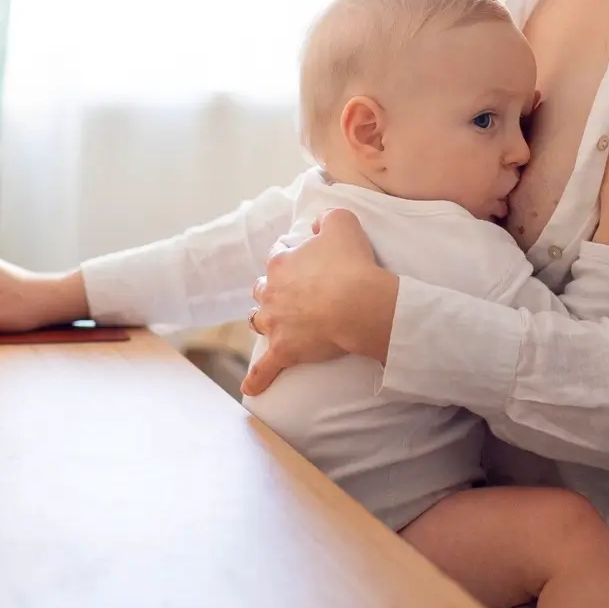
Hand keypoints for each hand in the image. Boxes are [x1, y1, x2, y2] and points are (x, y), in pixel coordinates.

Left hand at [242, 209, 397, 395]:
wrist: (357, 304)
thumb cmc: (352, 264)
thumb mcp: (342, 223)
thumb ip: (328, 218)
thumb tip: (318, 224)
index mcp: (281, 262)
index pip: (277, 257)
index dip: (288, 259)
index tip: (300, 264)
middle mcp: (271, 291)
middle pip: (262, 290)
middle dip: (271, 292)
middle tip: (290, 296)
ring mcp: (274, 322)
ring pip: (258, 321)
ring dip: (265, 322)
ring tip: (275, 327)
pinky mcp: (283, 349)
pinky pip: (265, 368)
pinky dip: (257, 378)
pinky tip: (250, 389)